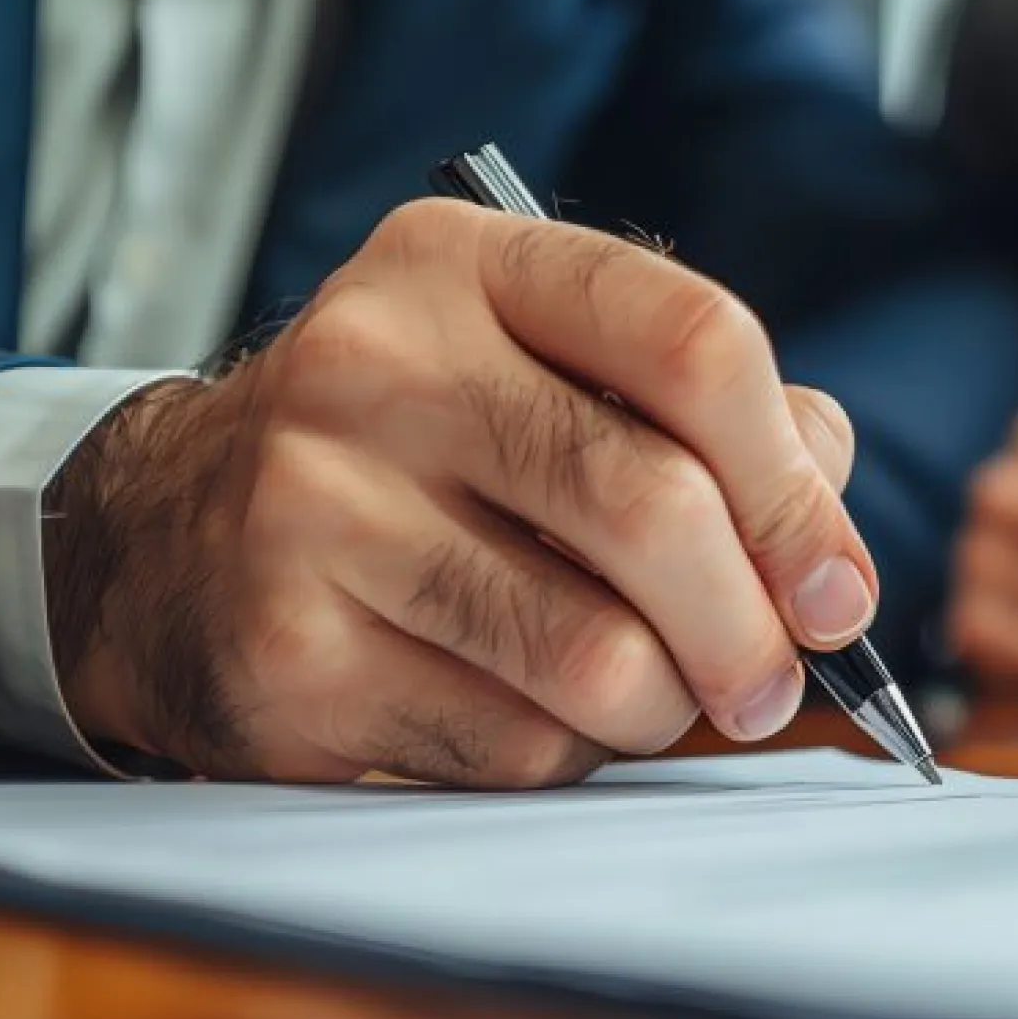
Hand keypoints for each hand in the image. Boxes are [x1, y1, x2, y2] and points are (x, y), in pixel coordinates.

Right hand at [44, 201, 876, 784]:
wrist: (180, 537)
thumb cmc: (416, 457)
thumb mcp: (543, 376)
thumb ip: (702, 420)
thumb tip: (830, 519)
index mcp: (468, 266)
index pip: (693, 342)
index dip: (796, 488)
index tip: (837, 591)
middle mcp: (380, 364)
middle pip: (655, 507)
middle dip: (754, 630)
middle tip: (771, 685)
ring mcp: (319, 504)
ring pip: (596, 656)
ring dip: (661, 707)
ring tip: (643, 696)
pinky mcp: (293, 647)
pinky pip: (514, 743)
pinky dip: (560, 752)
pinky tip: (512, 707)